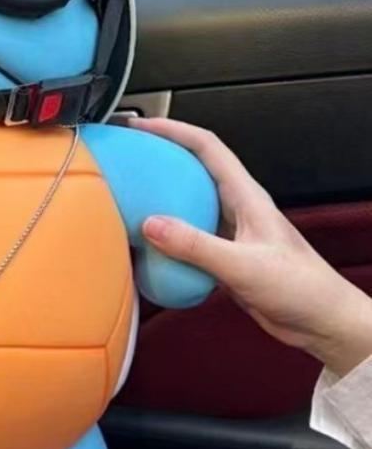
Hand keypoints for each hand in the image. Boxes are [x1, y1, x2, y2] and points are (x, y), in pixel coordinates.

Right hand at [129, 117, 371, 377]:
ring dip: (158, 196)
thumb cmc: (300, 288)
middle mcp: (235, 207)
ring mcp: (228, 231)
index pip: (206, 146)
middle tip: (127, 157)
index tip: (141, 126)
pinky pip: (186, 235)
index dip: (173, 130)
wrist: (321, 322)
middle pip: (191, 168)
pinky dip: (164, 235)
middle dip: (159, 157)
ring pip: (186, 202)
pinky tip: (145, 246)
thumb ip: (196, 246)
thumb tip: (151, 224)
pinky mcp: (222, 255)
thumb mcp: (244, 265)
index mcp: (245, 196)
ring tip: (127, 197)